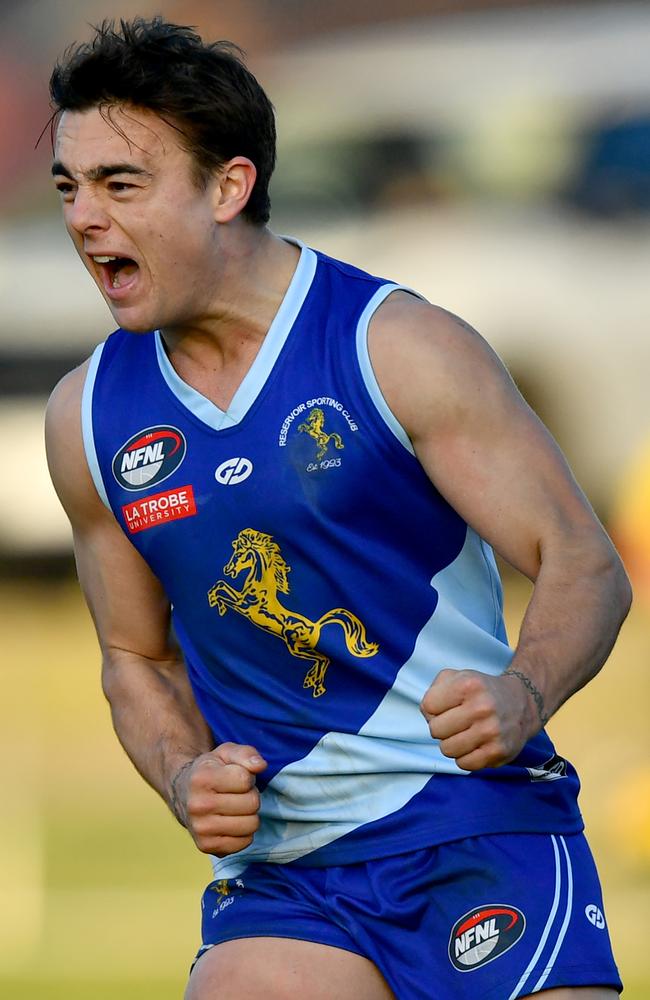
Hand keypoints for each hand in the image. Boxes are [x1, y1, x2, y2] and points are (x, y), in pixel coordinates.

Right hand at [171, 742, 266, 855]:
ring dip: (249, 814)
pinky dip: (244, 833)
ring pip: (251, 824)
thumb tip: (260, 766)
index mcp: (201, 778)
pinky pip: (244, 843)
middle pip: (252, 803)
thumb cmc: (211, 770)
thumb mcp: (226, 753)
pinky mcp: (206, 846)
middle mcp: (197, 805)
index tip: (235, 777)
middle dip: (250, 795)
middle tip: (236, 794)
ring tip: (235, 807)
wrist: (183, 793)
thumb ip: (245, 754)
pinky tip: (231, 822)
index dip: (247, 777)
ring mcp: (200, 829)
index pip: (245, 779)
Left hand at [420, 668, 534, 770]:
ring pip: (447, 749)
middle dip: (441, 727)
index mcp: (468, 684)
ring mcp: (491, 731)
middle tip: (456, 722)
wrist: (521, 703)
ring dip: (452, 744)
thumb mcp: (457, 677)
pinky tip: (475, 745)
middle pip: (435, 730)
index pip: (428, 706)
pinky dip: (465, 757)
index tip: (448, 706)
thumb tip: (428, 716)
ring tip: (465, 733)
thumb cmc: (481, 691)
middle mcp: (481, 707)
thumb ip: (434, 691)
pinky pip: (464, 764)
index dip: (434, 708)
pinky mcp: (498, 752)